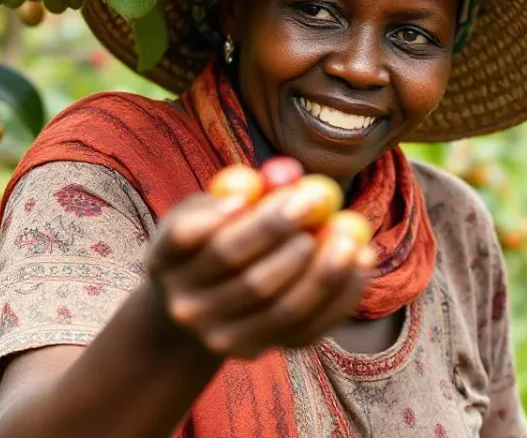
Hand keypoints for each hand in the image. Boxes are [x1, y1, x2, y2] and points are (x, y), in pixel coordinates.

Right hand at [146, 187, 375, 359]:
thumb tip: (288, 174)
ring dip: (323, 271)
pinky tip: (361, 259)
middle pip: (243, 276)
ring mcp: (219, 337)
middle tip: (315, 200)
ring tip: (347, 233)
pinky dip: (340, 295)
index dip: (221, 216)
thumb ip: (244, 189)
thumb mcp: (213, 208)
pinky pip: (307, 328)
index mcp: (164, 260)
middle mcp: (186, 306)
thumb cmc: (212, 239)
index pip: (188, 239)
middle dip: (282, 235)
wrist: (199, 304)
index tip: (255, 190)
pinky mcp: (255, 353)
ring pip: (281, 308)